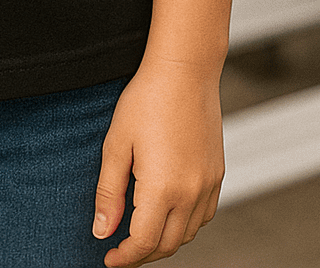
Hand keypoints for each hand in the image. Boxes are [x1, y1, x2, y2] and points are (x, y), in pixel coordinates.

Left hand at [92, 57, 223, 264]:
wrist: (184, 70)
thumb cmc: (146, 100)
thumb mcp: (116, 144)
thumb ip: (108, 192)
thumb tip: (102, 232)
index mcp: (162, 189)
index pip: (143, 243)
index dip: (124, 257)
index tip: (109, 259)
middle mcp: (191, 193)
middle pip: (167, 245)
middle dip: (143, 254)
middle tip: (121, 250)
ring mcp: (208, 184)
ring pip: (187, 234)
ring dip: (164, 241)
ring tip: (141, 232)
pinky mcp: (217, 173)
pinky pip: (203, 215)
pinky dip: (185, 224)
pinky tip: (168, 213)